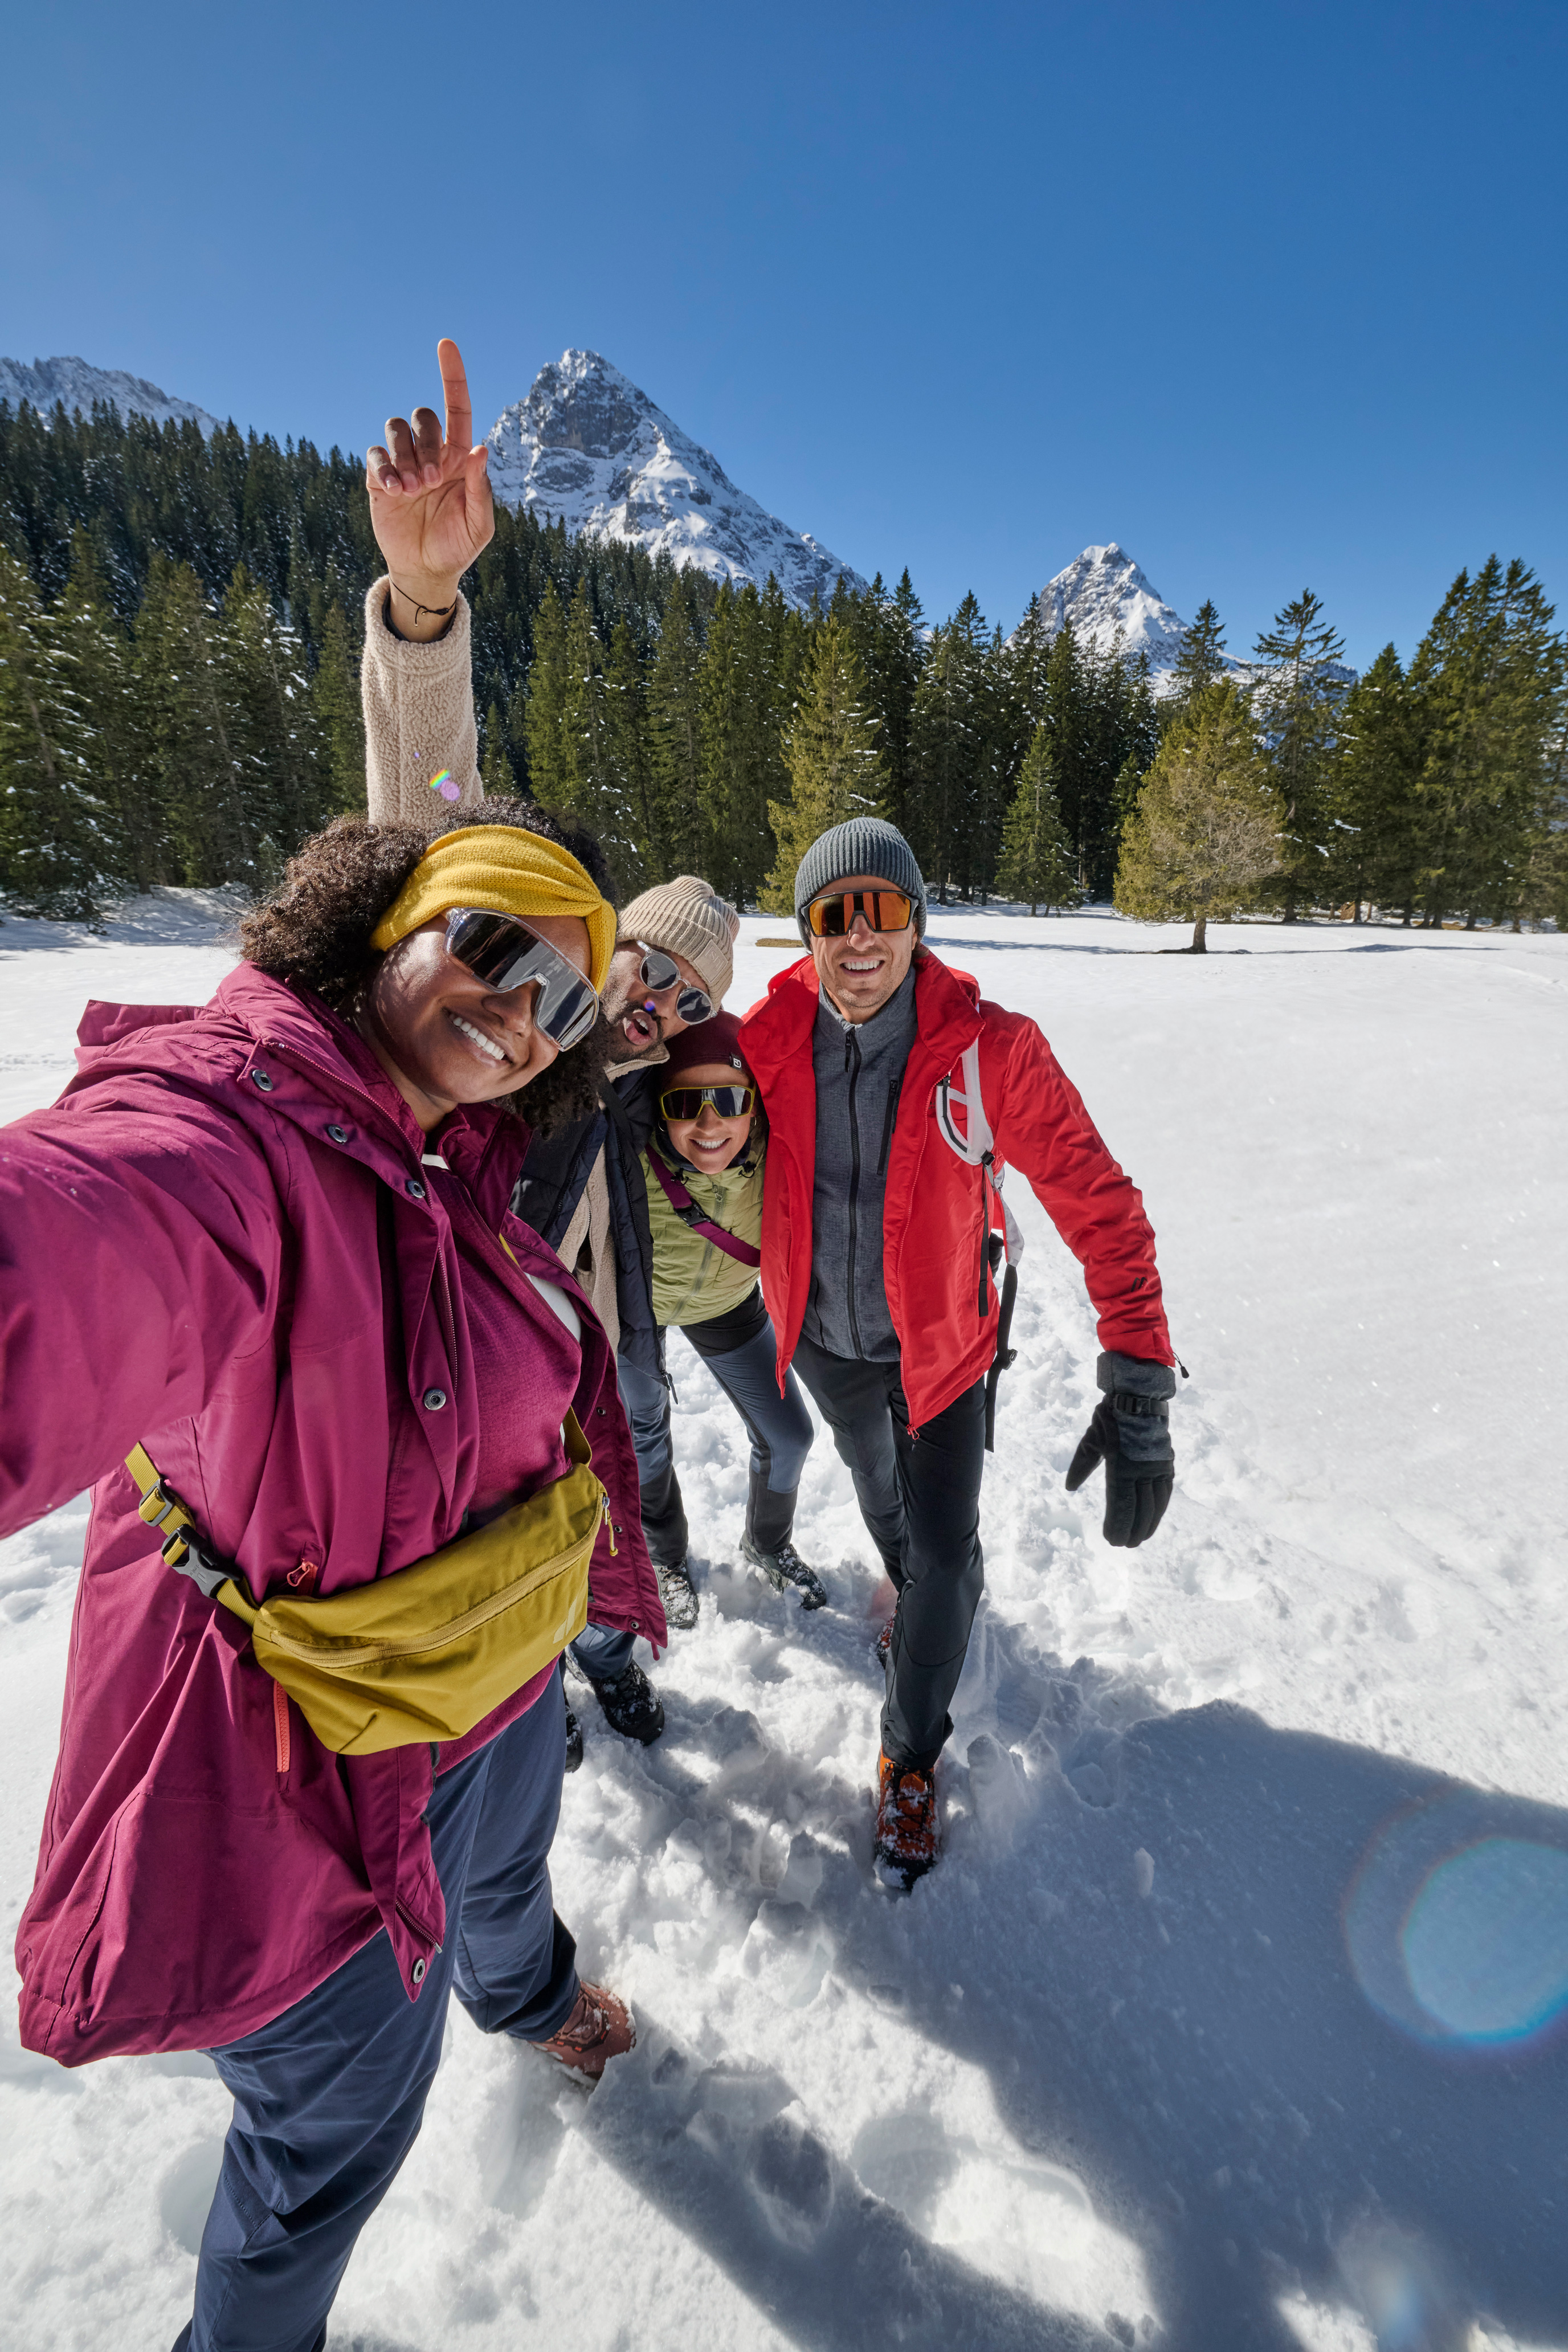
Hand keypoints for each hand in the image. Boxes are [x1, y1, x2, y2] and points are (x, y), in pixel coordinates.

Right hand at [365, 338, 494, 637]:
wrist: (427, 570)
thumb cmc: (458, 545)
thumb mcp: (479, 523)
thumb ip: (480, 487)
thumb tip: (479, 448)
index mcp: (458, 457)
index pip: (456, 407)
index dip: (452, 375)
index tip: (446, 344)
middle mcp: (430, 453)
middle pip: (422, 416)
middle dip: (427, 441)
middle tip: (433, 479)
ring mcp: (403, 464)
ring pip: (396, 429)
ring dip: (406, 455)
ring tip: (414, 490)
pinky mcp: (379, 479)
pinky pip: (376, 455)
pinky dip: (385, 468)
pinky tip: (397, 492)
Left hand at [1065, 1393, 1173, 1547]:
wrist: (1137, 1398)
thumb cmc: (1108, 1420)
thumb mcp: (1090, 1442)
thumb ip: (1080, 1466)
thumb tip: (1070, 1487)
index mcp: (1120, 1466)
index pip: (1120, 1504)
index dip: (1117, 1525)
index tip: (1111, 1540)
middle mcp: (1141, 1470)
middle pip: (1139, 1509)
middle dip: (1132, 1531)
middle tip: (1125, 1545)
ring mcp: (1156, 1468)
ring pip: (1155, 1504)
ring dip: (1148, 1524)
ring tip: (1140, 1540)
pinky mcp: (1166, 1465)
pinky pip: (1165, 1492)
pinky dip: (1160, 1509)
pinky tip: (1155, 1518)